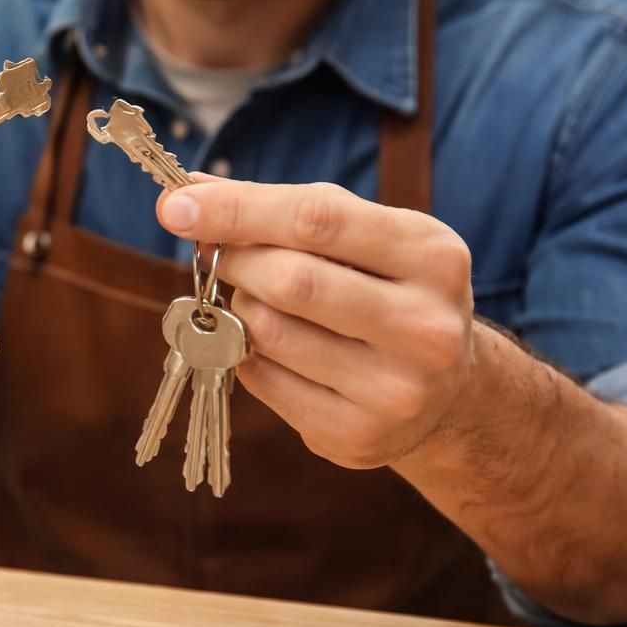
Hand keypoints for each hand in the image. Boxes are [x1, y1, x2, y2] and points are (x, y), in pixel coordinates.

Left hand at [158, 179, 476, 468]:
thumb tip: (191, 193)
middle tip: (222, 257)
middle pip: (290, 280)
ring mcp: (394, 388)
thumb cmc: (388, 292)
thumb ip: (285, 208)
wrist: (449, 394)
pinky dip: (247, 355)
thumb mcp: (364, 237)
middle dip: (236, 261)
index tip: (177, 206)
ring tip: (262, 303)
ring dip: (242, 309)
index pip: (317, 219)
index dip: (238, 209)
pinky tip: (275, 348)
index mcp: (431, 255)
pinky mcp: (356, 434)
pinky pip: (262, 380)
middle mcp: (424, 325)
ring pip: (268, 332)